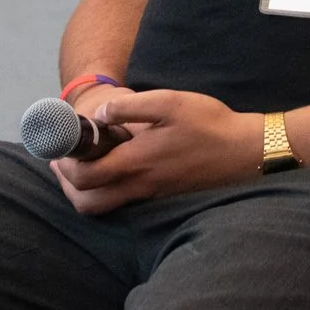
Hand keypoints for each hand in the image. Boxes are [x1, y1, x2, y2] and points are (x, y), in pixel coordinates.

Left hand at [53, 89, 259, 215]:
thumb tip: (99, 115)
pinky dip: (105, 191)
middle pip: (89, 203)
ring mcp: (153, 194)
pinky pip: (124, 203)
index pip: (86, 177)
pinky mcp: (163, 195)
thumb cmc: (210, 123)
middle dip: (67, 185)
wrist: (249, 151)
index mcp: (138, 162)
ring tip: (81, 165)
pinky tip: (110, 167)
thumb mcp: (169, 102)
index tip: (60, 148)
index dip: (65, 166)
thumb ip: (130, 108)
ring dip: (84, 191)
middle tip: (62, 161)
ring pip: (105, 207)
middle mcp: (142, 185)